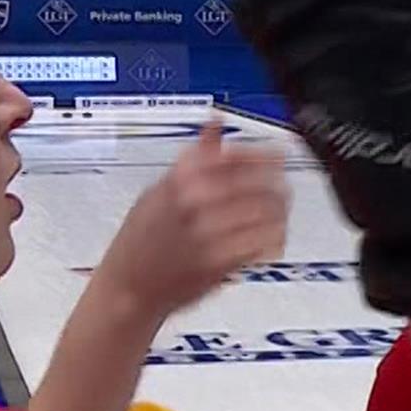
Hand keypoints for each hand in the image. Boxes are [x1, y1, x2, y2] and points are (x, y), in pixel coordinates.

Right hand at [92, 122, 287, 319]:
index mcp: (181, 177)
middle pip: (256, 184)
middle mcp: (195, 201)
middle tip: (283, 186)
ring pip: (263, 214)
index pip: (236, 156)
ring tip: (281, 212)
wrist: (127, 286)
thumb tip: (215, 124)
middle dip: (276, 183)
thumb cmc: (140, 238)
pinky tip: (272, 238)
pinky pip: (259, 245)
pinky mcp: (219, 262)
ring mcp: (207, 232)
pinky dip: (272, 240)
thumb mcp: (160, 187)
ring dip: (279, 212)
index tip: (277, 154)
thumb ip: (195, 157)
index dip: (263, 154)